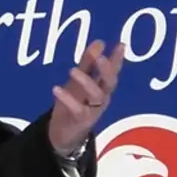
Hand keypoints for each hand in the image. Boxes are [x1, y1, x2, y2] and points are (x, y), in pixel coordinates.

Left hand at [48, 40, 125, 154]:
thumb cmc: (75, 104)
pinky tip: (56, 89)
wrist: (65, 133)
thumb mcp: (79, 81)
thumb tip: (100, 42)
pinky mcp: (81, 120)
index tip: (120, 45)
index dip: (117, 59)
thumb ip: (88, 63)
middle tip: (100, 58)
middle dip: (106, 70)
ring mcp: (93, 110)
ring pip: (97, 96)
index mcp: (103, 87)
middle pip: (110, 83)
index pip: (112, 71)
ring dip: (86, 82)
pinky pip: (77, 109)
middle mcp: (102, 98)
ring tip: (73, 70)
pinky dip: (67, 99)